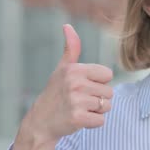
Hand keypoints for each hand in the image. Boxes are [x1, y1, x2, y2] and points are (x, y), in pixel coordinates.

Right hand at [6, 24, 112, 149]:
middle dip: (98, 99)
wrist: (40, 122)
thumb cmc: (55, 93)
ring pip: (106, 106)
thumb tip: (67, 26)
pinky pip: (101, 121)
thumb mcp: (62, 69)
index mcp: (74, 69)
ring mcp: (76, 101)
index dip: (99, 83)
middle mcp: (75, 83)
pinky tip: (78, 120)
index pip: (108, 74)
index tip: (83, 87)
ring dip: (96, 111)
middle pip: (109, 92)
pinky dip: (92, 123)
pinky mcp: (78, 118)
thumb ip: (71, 49)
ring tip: (79, 109)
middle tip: (80, 101)